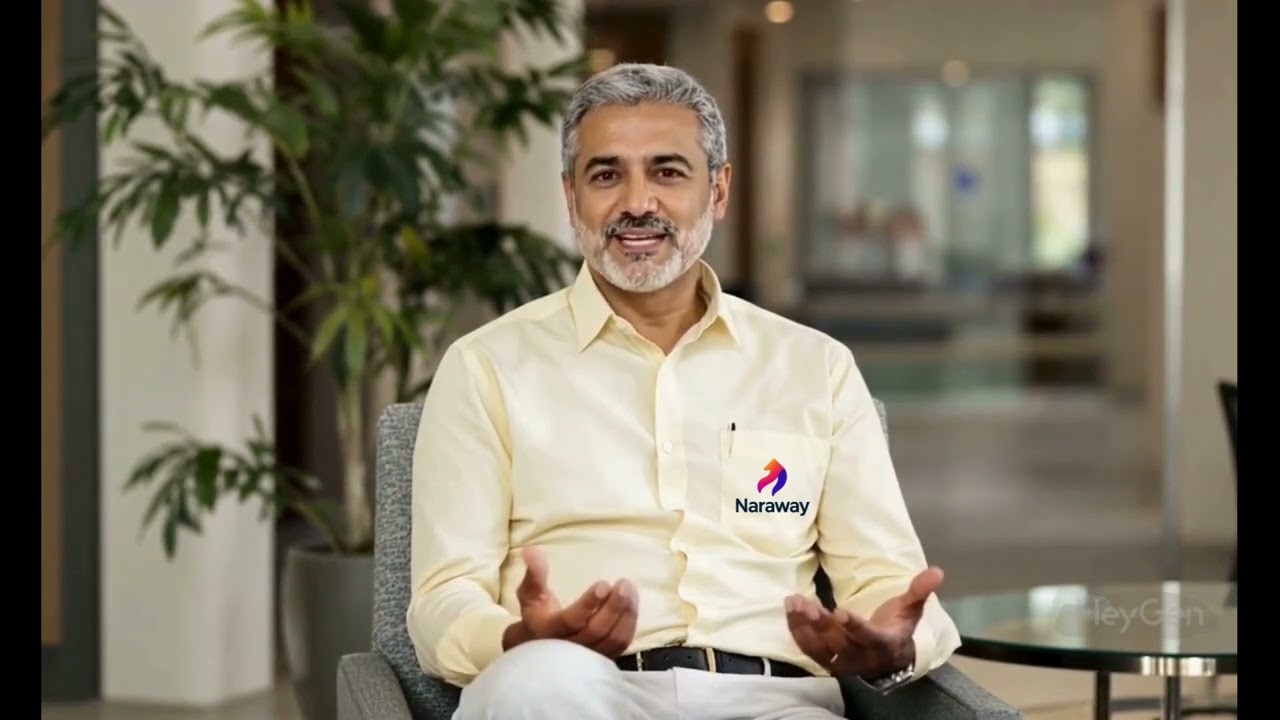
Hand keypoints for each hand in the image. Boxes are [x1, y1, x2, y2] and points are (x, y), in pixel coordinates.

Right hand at [503, 547, 638, 657]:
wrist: (541, 649)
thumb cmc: (536, 615)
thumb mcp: (530, 594)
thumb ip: (534, 573)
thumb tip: (531, 550)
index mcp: (548, 631)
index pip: (572, 620)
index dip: (588, 604)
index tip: (603, 583)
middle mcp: (569, 649)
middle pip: (596, 630)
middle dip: (613, 606)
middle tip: (624, 583)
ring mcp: (588, 656)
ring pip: (612, 639)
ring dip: (625, 614)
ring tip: (630, 589)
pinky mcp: (602, 657)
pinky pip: (621, 645)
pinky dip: (629, 624)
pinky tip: (632, 604)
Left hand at [785, 566, 942, 679]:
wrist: (887, 660)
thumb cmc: (897, 627)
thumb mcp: (911, 610)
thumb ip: (919, 591)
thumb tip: (937, 571)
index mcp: (883, 644)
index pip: (867, 637)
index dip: (854, 627)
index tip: (839, 613)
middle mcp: (860, 657)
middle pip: (838, 643)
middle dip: (821, 624)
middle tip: (807, 604)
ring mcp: (841, 661)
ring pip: (819, 647)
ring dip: (804, 626)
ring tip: (794, 602)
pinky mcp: (826, 660)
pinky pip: (808, 648)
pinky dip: (797, 629)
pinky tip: (790, 608)